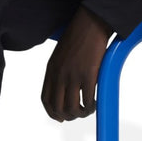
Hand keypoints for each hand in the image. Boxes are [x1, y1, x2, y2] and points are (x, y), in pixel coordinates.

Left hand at [41, 7, 113, 121]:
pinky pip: (88, 101)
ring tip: (88, 110)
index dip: (52, 112)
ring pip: (73, 108)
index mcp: (51, 70)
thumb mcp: (61, 55)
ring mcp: (73, 76)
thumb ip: (60, 71)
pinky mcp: (88, 75)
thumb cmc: (78, 36)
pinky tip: (95, 104)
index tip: (60, 117)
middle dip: (68, 116)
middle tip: (78, 115)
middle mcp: (59, 75)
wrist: (90, 23)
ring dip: (81, 114)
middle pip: (59, 107)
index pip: (46, 99)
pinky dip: (91, 107)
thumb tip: (66, 87)